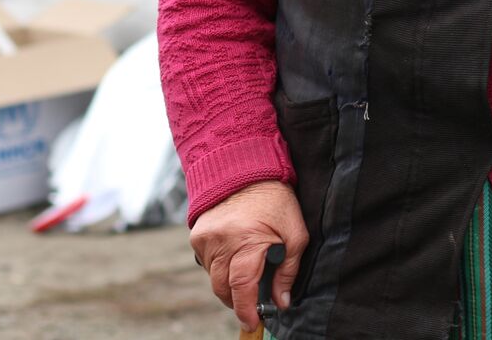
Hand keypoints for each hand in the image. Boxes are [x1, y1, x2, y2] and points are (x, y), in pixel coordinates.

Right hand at [189, 180, 307, 330]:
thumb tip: (281, 302)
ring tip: (245, 272)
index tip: (252, 322)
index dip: (246, 310)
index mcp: (247, 240)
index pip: (242, 287)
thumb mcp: (295, 234)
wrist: (246, 169)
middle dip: (237, 301)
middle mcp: (221, 240)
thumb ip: (288, 271)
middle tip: (252, 305)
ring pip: (212, 278)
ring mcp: (205, 237)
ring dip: (227, 283)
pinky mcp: (196, 234)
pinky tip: (233, 256)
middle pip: (222, 288)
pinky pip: (206, 263)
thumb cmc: (276, 201)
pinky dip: (219, 267)